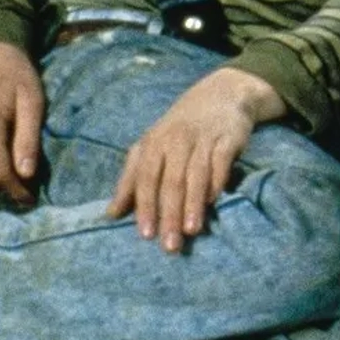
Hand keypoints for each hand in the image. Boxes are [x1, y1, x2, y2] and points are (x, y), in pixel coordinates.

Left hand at [108, 65, 283, 253]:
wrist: (222, 93)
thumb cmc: (179, 128)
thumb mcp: (151, 146)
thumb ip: (131, 179)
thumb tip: (111, 214)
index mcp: (154, 142)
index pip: (146, 177)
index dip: (146, 206)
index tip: (146, 235)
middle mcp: (177, 139)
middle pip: (171, 181)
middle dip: (170, 215)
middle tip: (170, 246)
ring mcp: (203, 138)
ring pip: (197, 175)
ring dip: (194, 203)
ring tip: (192, 231)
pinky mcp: (228, 138)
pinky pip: (221, 163)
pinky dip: (217, 182)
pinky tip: (214, 202)